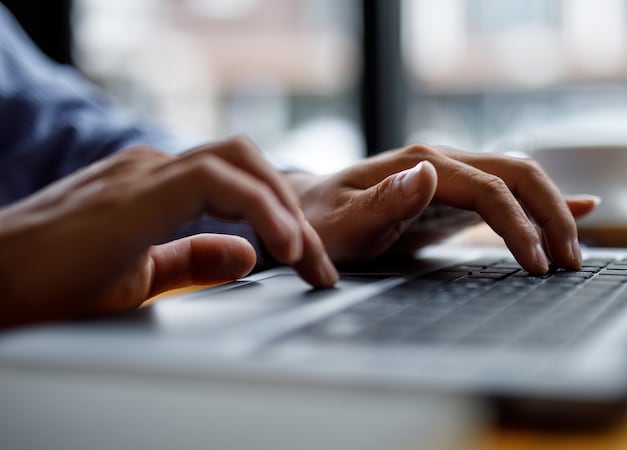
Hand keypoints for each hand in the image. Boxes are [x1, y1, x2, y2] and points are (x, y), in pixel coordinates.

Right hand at [0, 137, 337, 326]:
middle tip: (321, 266)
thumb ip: (192, 260)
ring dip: (286, 207)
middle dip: (296, 211)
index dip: (284, 217)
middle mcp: (154, 169)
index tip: (311, 264)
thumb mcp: (139, 276)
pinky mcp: (135, 191)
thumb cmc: (50, 283)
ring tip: (308, 256)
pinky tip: (281, 245)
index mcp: (157, 185)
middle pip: (249, 163)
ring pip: (240, 160)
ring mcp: (143, 173)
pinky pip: (216, 179)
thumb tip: (246, 254)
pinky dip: (261, 207)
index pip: (241, 180)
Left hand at [287, 144, 597, 273]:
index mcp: (421, 164)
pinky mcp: (457, 194)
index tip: (535, 264)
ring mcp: (453, 174)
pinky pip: (508, 191)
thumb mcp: (342, 222)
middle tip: (570, 262)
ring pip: (520, 180)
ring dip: (553, 212)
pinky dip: (543, 202)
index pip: (489, 190)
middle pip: (518, 175)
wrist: (309, 211)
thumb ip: (384, 201)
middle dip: (551, 215)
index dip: (519, 226)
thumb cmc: (321, 222)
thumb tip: (431, 173)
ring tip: (573, 253)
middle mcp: (443, 161)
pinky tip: (581, 207)